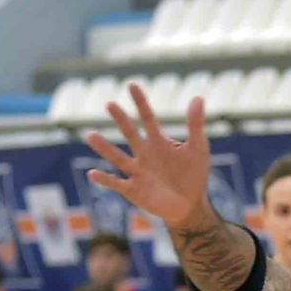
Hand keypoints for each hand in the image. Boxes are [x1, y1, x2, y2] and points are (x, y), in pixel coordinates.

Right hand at [84, 84, 212, 229]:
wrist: (190, 206)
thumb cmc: (193, 175)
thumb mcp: (198, 149)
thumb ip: (195, 125)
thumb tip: (198, 97)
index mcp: (158, 142)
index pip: (148, 118)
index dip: (141, 103)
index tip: (132, 85)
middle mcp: (144, 154)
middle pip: (130, 134)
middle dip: (121, 120)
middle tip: (111, 104)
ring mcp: (137, 172)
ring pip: (118, 157)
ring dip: (105, 148)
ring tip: (91, 135)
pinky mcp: (133, 190)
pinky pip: (117, 183)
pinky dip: (105, 180)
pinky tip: (92, 173)